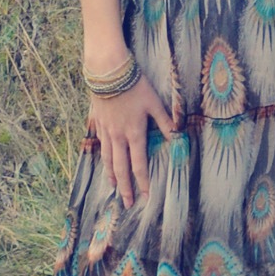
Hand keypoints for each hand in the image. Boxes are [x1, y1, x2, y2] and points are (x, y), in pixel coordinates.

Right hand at [87, 74, 173, 207]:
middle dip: (125, 188)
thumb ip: (164, 121)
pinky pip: (99, 145)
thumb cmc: (134, 86)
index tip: (146, 197)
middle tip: (127, 203)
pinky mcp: (97, 123)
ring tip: (113, 187)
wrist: (107, 72)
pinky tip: (103, 162)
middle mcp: (118, 137)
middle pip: (120, 168)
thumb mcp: (154, 102)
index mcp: (135, 133)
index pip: (139, 165)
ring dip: (111, 176)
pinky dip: (102, 158)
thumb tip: (177, 136)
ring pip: (107, 159)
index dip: (143, 182)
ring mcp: (105, 131)